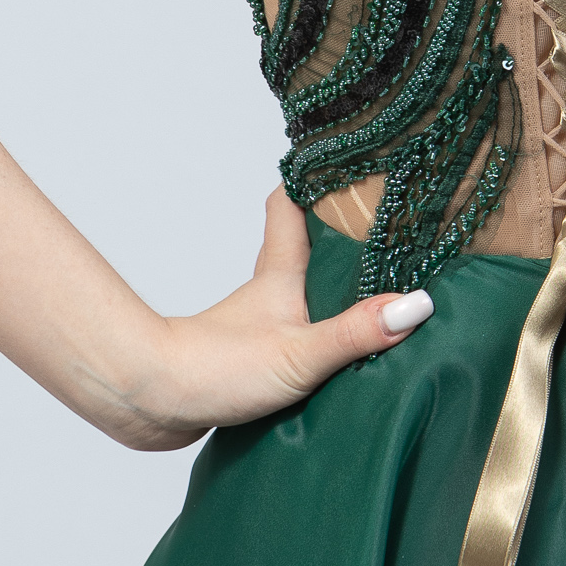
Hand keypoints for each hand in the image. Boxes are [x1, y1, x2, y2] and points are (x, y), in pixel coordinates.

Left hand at [107, 187, 433, 451]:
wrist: (148, 404)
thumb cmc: (215, 368)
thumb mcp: (300, 352)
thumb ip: (358, 331)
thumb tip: (417, 304)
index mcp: (279, 276)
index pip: (289, 207)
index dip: (311, 180)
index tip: (341, 162)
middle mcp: (265, 295)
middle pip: (302, 250)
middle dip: (337, 237)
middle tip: (380, 226)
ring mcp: (253, 328)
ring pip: (298, 297)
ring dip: (330, 294)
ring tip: (377, 296)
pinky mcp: (246, 363)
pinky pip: (292, 339)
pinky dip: (316, 338)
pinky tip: (341, 359)